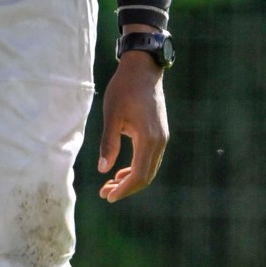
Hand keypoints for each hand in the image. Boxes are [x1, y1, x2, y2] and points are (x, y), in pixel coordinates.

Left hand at [97, 49, 168, 202]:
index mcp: (148, 139)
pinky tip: (121, 172)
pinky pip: (150, 159)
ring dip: (131, 180)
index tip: (108, 196)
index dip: (124, 189)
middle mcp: (159, 142)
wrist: (143, 70)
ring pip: (149, 169)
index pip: (139, 175)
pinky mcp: (160, 134)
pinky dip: (137, 168)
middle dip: (126, 188)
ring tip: (110, 185)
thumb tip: (103, 170)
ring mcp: (162, 138)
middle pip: (146, 176)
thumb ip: (108, 143)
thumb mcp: (111, 115)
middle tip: (105, 193)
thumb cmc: (124, 89)